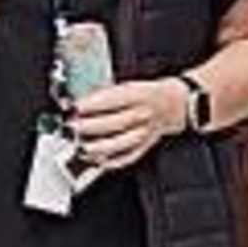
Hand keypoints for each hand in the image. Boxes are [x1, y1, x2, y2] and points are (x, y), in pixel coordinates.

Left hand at [60, 71, 190, 178]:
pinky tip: (97, 160)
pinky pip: (127, 157)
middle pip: (115, 123)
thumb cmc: (147, 93)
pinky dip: (112, 161)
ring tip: (82, 147)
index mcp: (139, 94)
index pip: (114, 99)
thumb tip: (82, 102)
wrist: (174, 104)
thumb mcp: (130, 85)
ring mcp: (145, 133)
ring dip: (100, 147)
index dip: (93, 104)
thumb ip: (108, 94)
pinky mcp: (144, 146)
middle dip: (91, 126)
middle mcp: (143, 114)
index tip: (76, 107)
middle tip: (74, 128)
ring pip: (121, 143)